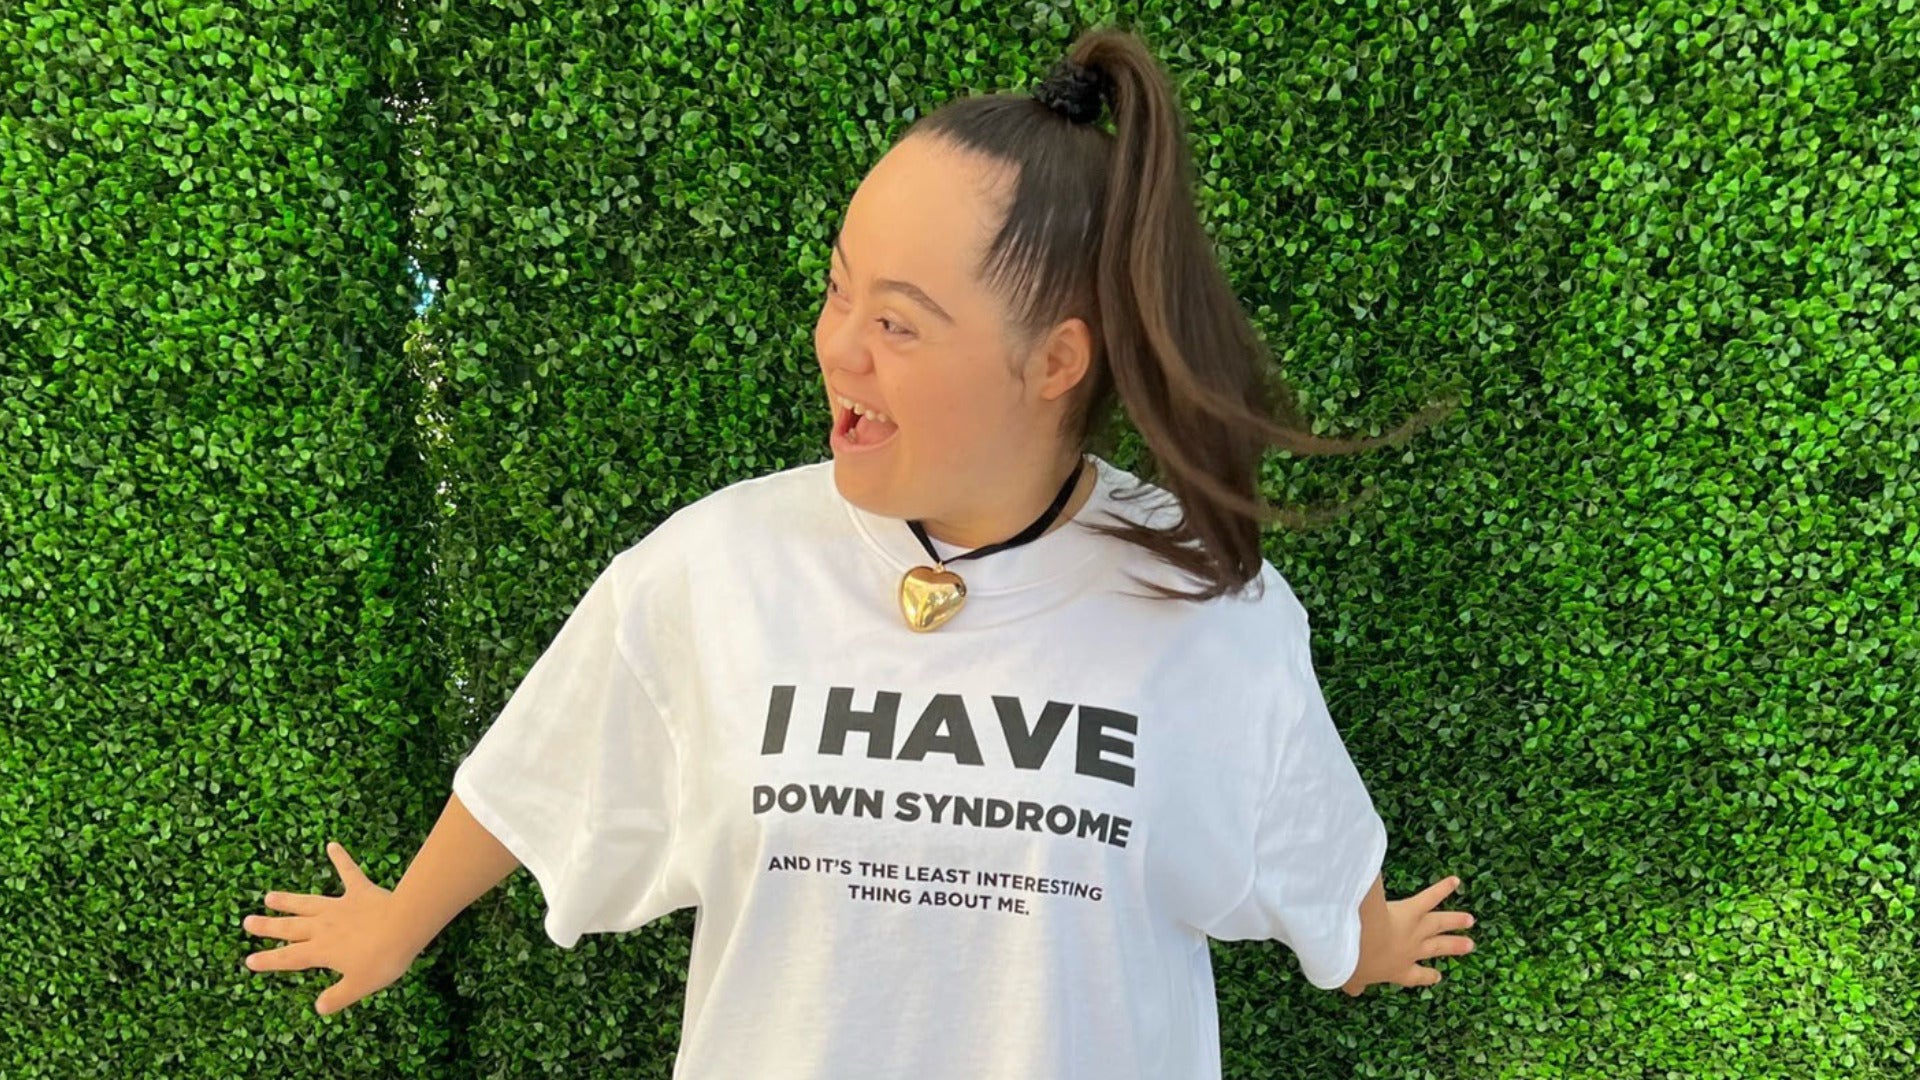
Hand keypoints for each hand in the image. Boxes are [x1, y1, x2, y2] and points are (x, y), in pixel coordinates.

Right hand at [243, 841, 420, 1015]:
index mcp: (321, 951)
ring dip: (288, 899)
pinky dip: (340, 858)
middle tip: (247, 921)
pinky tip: (332, 844)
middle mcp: (324, 927)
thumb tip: (319, 1008)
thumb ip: (337, 997)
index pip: (289, 958)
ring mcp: (340, 906)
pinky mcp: (360, 890)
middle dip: (268, 926)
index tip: (249, 960)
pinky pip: (348, 871)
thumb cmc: (382, 959)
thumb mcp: (359, 986)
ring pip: (307, 902)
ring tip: (269, 896)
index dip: (268, 960)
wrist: (404, 926)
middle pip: (290, 927)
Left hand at [1341, 874, 1474, 996]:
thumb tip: (1352, 991)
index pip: (1414, 976)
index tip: (1438, 975)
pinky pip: (1429, 897)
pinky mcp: (1410, 910)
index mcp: (1396, 970)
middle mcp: (1410, 950)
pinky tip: (1454, 880)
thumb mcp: (1351, 978)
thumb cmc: (1353, 963)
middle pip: (1436, 948)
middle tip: (1469, 945)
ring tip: (1469, 918)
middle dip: (1453, 946)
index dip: (1427, 976)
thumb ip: (1354, 983)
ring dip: (1454, 920)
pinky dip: (1442, 888)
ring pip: (1438, 923)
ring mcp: (1414, 930)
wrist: (1358, 943)